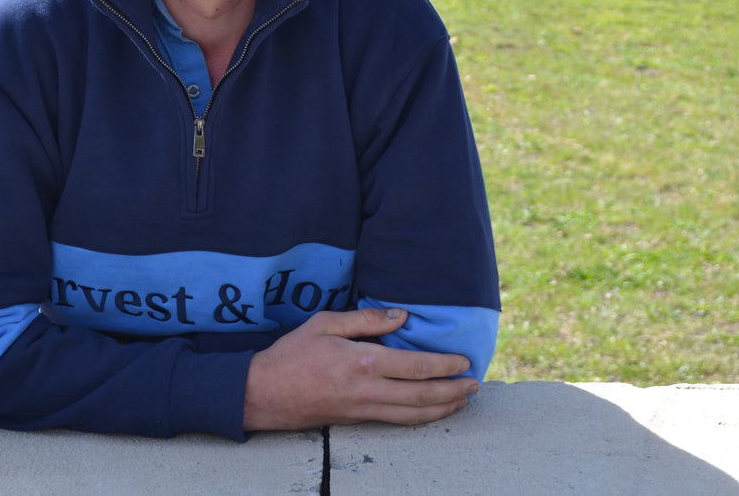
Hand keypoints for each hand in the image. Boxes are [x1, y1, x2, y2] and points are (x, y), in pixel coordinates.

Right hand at [241, 306, 478, 431]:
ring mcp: (362, 410)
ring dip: (442, 409)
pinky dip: (420, 418)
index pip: (415, 366)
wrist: (263, 394)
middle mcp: (367, 390)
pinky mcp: (356, 421)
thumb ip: (366, 319)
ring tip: (462, 402)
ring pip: (412, 415)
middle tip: (475, 385)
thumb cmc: (292, 354)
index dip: (444, 365)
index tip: (464, 362)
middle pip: (421, 396)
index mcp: (363, 362)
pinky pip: (396, 422)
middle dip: (453, 392)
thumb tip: (402, 316)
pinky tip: (431, 412)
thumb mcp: (325, 323)